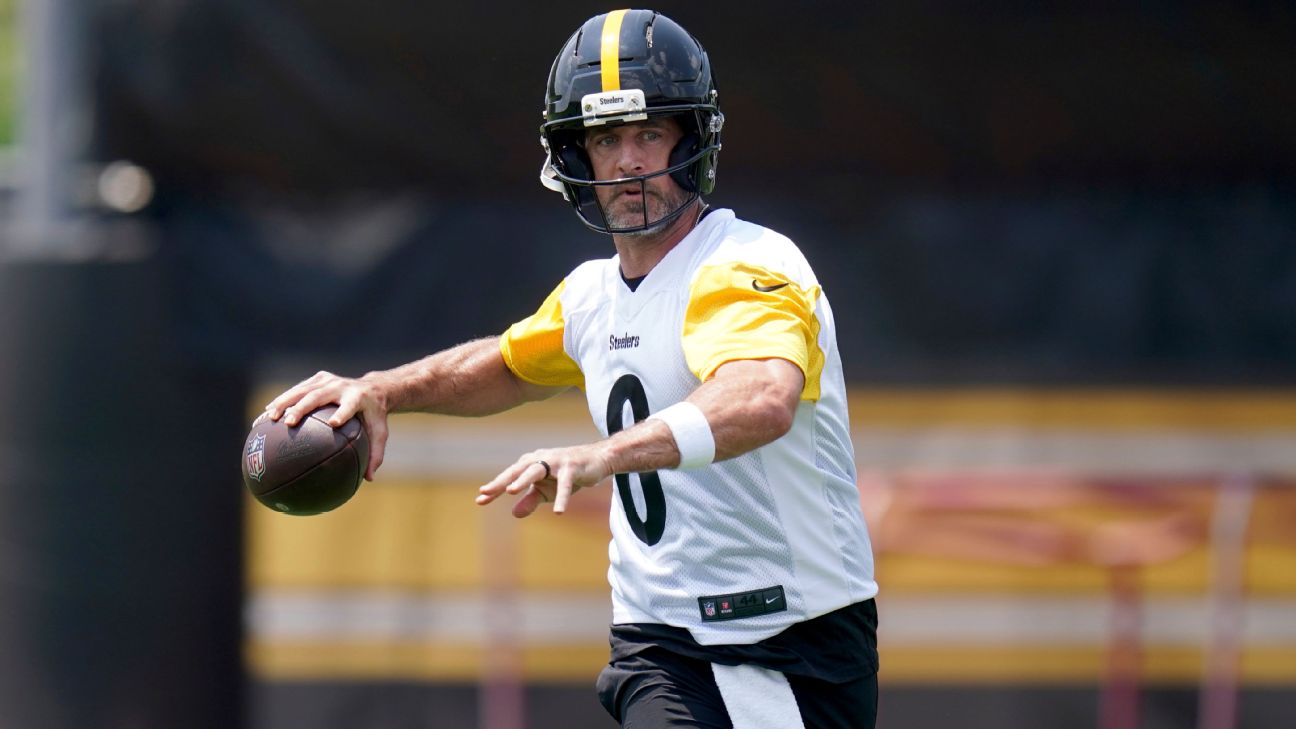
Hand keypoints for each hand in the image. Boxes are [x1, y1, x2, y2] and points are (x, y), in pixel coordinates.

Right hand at [263, 370, 390, 480]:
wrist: (373, 388)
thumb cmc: (375, 417)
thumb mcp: (380, 434)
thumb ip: (376, 455)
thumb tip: (368, 479)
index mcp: (359, 398)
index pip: (350, 406)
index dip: (342, 412)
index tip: (334, 423)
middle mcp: (342, 386)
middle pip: (319, 396)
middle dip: (302, 407)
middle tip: (289, 423)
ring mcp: (329, 380)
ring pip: (303, 389)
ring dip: (285, 402)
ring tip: (270, 417)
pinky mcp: (319, 378)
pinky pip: (298, 389)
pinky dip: (282, 400)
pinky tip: (267, 413)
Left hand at [476, 444, 612, 517]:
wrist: (597, 460)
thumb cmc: (567, 475)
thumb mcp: (547, 491)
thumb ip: (530, 500)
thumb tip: (514, 514)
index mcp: (531, 464)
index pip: (510, 477)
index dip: (495, 488)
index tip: (480, 500)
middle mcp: (540, 459)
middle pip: (517, 470)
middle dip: (501, 481)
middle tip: (485, 492)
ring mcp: (556, 462)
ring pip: (536, 470)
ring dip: (523, 480)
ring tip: (511, 491)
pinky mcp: (572, 467)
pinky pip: (565, 484)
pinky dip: (561, 497)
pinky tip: (558, 512)